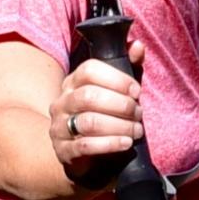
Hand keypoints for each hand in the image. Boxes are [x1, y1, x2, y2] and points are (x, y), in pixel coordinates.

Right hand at [51, 56, 143, 184]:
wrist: (79, 154)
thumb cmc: (102, 117)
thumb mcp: (115, 92)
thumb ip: (127, 68)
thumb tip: (137, 45)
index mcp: (73, 83)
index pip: (89, 70)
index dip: (116, 79)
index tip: (137, 90)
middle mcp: (62, 102)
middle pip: (89, 96)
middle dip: (121, 105)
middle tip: (139, 114)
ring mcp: (59, 126)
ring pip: (88, 122)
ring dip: (119, 126)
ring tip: (136, 131)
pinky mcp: (63, 150)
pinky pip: (84, 145)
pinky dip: (110, 144)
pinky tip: (126, 143)